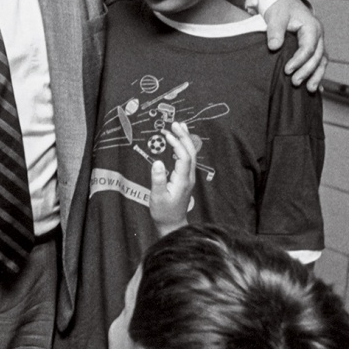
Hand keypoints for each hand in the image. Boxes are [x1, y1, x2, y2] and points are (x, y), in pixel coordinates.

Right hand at [149, 122, 196, 236]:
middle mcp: (188, 177)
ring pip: (191, 155)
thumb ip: (157, 180)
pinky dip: (183, 147)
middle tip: (176, 123)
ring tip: (179, 127)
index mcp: (182, 180)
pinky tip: (178, 142)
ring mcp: (188, 177)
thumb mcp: (157, 197)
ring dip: (185, 140)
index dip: (177, 144)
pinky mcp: (185, 178)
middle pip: (191, 152)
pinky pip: (187, 159)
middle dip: (184, 137)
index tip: (167, 135)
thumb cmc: (163, 212)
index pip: (183, 157)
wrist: (172, 224)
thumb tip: (157, 162)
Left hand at [264, 0, 326, 91]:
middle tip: (295, 82)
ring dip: (316, 76)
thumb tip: (274, 47)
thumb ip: (275, 30)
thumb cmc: (281, 9)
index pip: (308, 47)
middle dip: (307, 71)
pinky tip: (316, 88)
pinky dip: (317, 74)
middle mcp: (318, 36)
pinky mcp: (313, 49)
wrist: (285, 5)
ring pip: (321, 61)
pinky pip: (319, 63)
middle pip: (317, 56)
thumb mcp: (276, 16)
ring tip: (309, 89)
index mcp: (311, 27)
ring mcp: (317, 43)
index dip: (299, 60)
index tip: (287, 70)